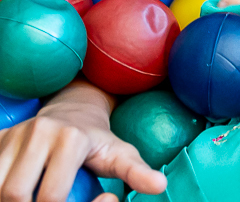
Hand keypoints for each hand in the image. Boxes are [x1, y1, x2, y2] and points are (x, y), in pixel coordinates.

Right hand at [0, 83, 165, 201]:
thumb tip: (159, 186)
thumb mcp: (121, 154)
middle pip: (14, 193)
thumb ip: (136, 171)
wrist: (74, 111)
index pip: (51, 194)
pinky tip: (17, 191)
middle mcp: (39, 133)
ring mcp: (14, 135)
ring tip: (30, 199)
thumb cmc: (99, 141)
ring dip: (8, 199)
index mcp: (71, 139)